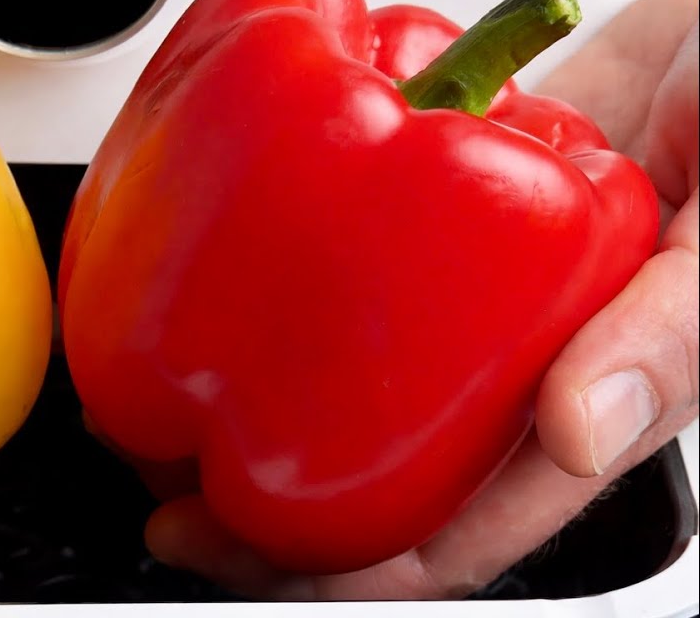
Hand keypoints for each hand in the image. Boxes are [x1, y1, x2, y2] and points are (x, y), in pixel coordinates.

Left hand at [134, 0, 698, 599]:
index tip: (238, 552)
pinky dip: (287, 308)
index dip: (345, 567)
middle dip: (270, 511)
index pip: (455, 531)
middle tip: (166, 497)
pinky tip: (219, 304)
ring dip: (264, 414)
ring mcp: (467, 309)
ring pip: (355, 391)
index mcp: (586, 405)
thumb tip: (576, 431)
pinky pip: (351, 291)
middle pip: (381, 475)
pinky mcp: (434, 239)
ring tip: (158, 412)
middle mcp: (513, 370)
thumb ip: (669, 333)